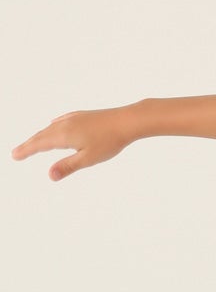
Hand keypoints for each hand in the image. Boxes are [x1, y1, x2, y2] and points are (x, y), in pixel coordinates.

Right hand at [11, 105, 136, 181]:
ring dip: (40, 136)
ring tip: (33, 143)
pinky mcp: (82, 116)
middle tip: (17, 152)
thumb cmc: (109, 141)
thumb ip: (68, 166)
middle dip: (29, 144)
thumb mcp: (88, 159)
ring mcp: (73, 118)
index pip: (39, 144)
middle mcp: (64, 124)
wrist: (126, 121)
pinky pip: (61, 121)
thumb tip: (49, 175)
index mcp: (63, 135)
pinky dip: (52, 127)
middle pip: (42, 135)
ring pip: (51, 128)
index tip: (14, 155)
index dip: (26, 150)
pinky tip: (53, 125)